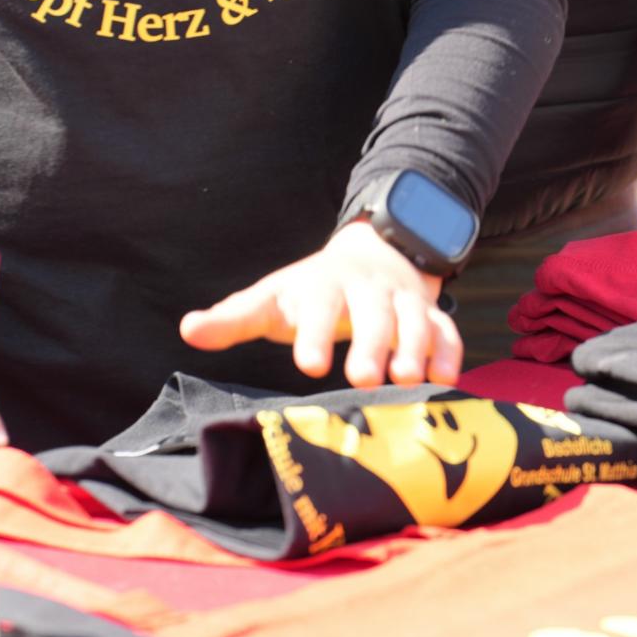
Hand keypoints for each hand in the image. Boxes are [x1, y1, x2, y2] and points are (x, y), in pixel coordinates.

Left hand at [178, 223, 462, 387]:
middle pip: (374, 313)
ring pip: (414, 319)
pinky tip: (445, 379)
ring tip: (407, 382)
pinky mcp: (430, 314)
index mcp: (325, 285)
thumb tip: (188, 329)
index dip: (315, 334)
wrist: (373, 255)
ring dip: (413, 348)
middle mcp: (368, 289)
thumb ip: (234, 318)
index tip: (308, 367)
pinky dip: (449, 352)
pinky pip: (446, 329)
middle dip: (371, 344)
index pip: (320, 306)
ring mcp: (403, 300)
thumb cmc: (311, 292)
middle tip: (363, 380)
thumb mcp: (273, 297)